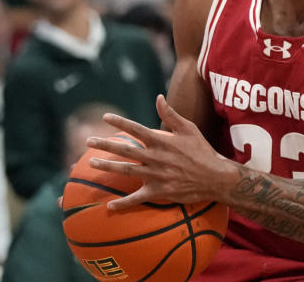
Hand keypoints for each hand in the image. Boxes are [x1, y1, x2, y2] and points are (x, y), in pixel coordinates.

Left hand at [86, 95, 234, 209]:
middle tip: (88, 141)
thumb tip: (158, 98)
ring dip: (107, 167)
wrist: (215, 177)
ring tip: (91, 163)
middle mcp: (155, 157)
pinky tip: (109, 206)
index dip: (120, 122)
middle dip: (104, 144)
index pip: (136, 129)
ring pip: (126, 170)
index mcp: (162, 141)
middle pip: (125, 149)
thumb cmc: (202, 151)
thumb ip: (171, 115)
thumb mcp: (189, 129)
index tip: (105, 117)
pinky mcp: (159, 191)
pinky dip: (123, 203)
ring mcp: (155, 175)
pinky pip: (137, 198)